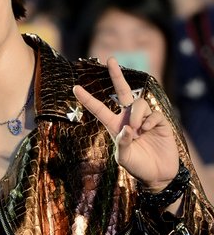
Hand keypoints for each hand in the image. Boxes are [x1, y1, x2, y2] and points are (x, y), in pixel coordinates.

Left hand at [73, 57, 179, 190]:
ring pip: (138, 104)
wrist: (158, 175)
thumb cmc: (138, 167)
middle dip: (116, 75)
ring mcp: (145, 119)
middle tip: (111, 59)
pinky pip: (153, 113)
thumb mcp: (124, 159)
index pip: (99, 109)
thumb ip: (121, 144)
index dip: (87, 99)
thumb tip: (127, 128)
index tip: (74, 88)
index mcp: (115, 126)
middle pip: (122, 91)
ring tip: (138, 131)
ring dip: (136, 115)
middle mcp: (129, 118)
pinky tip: (148, 131)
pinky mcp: (159, 122)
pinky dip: (149, 121)